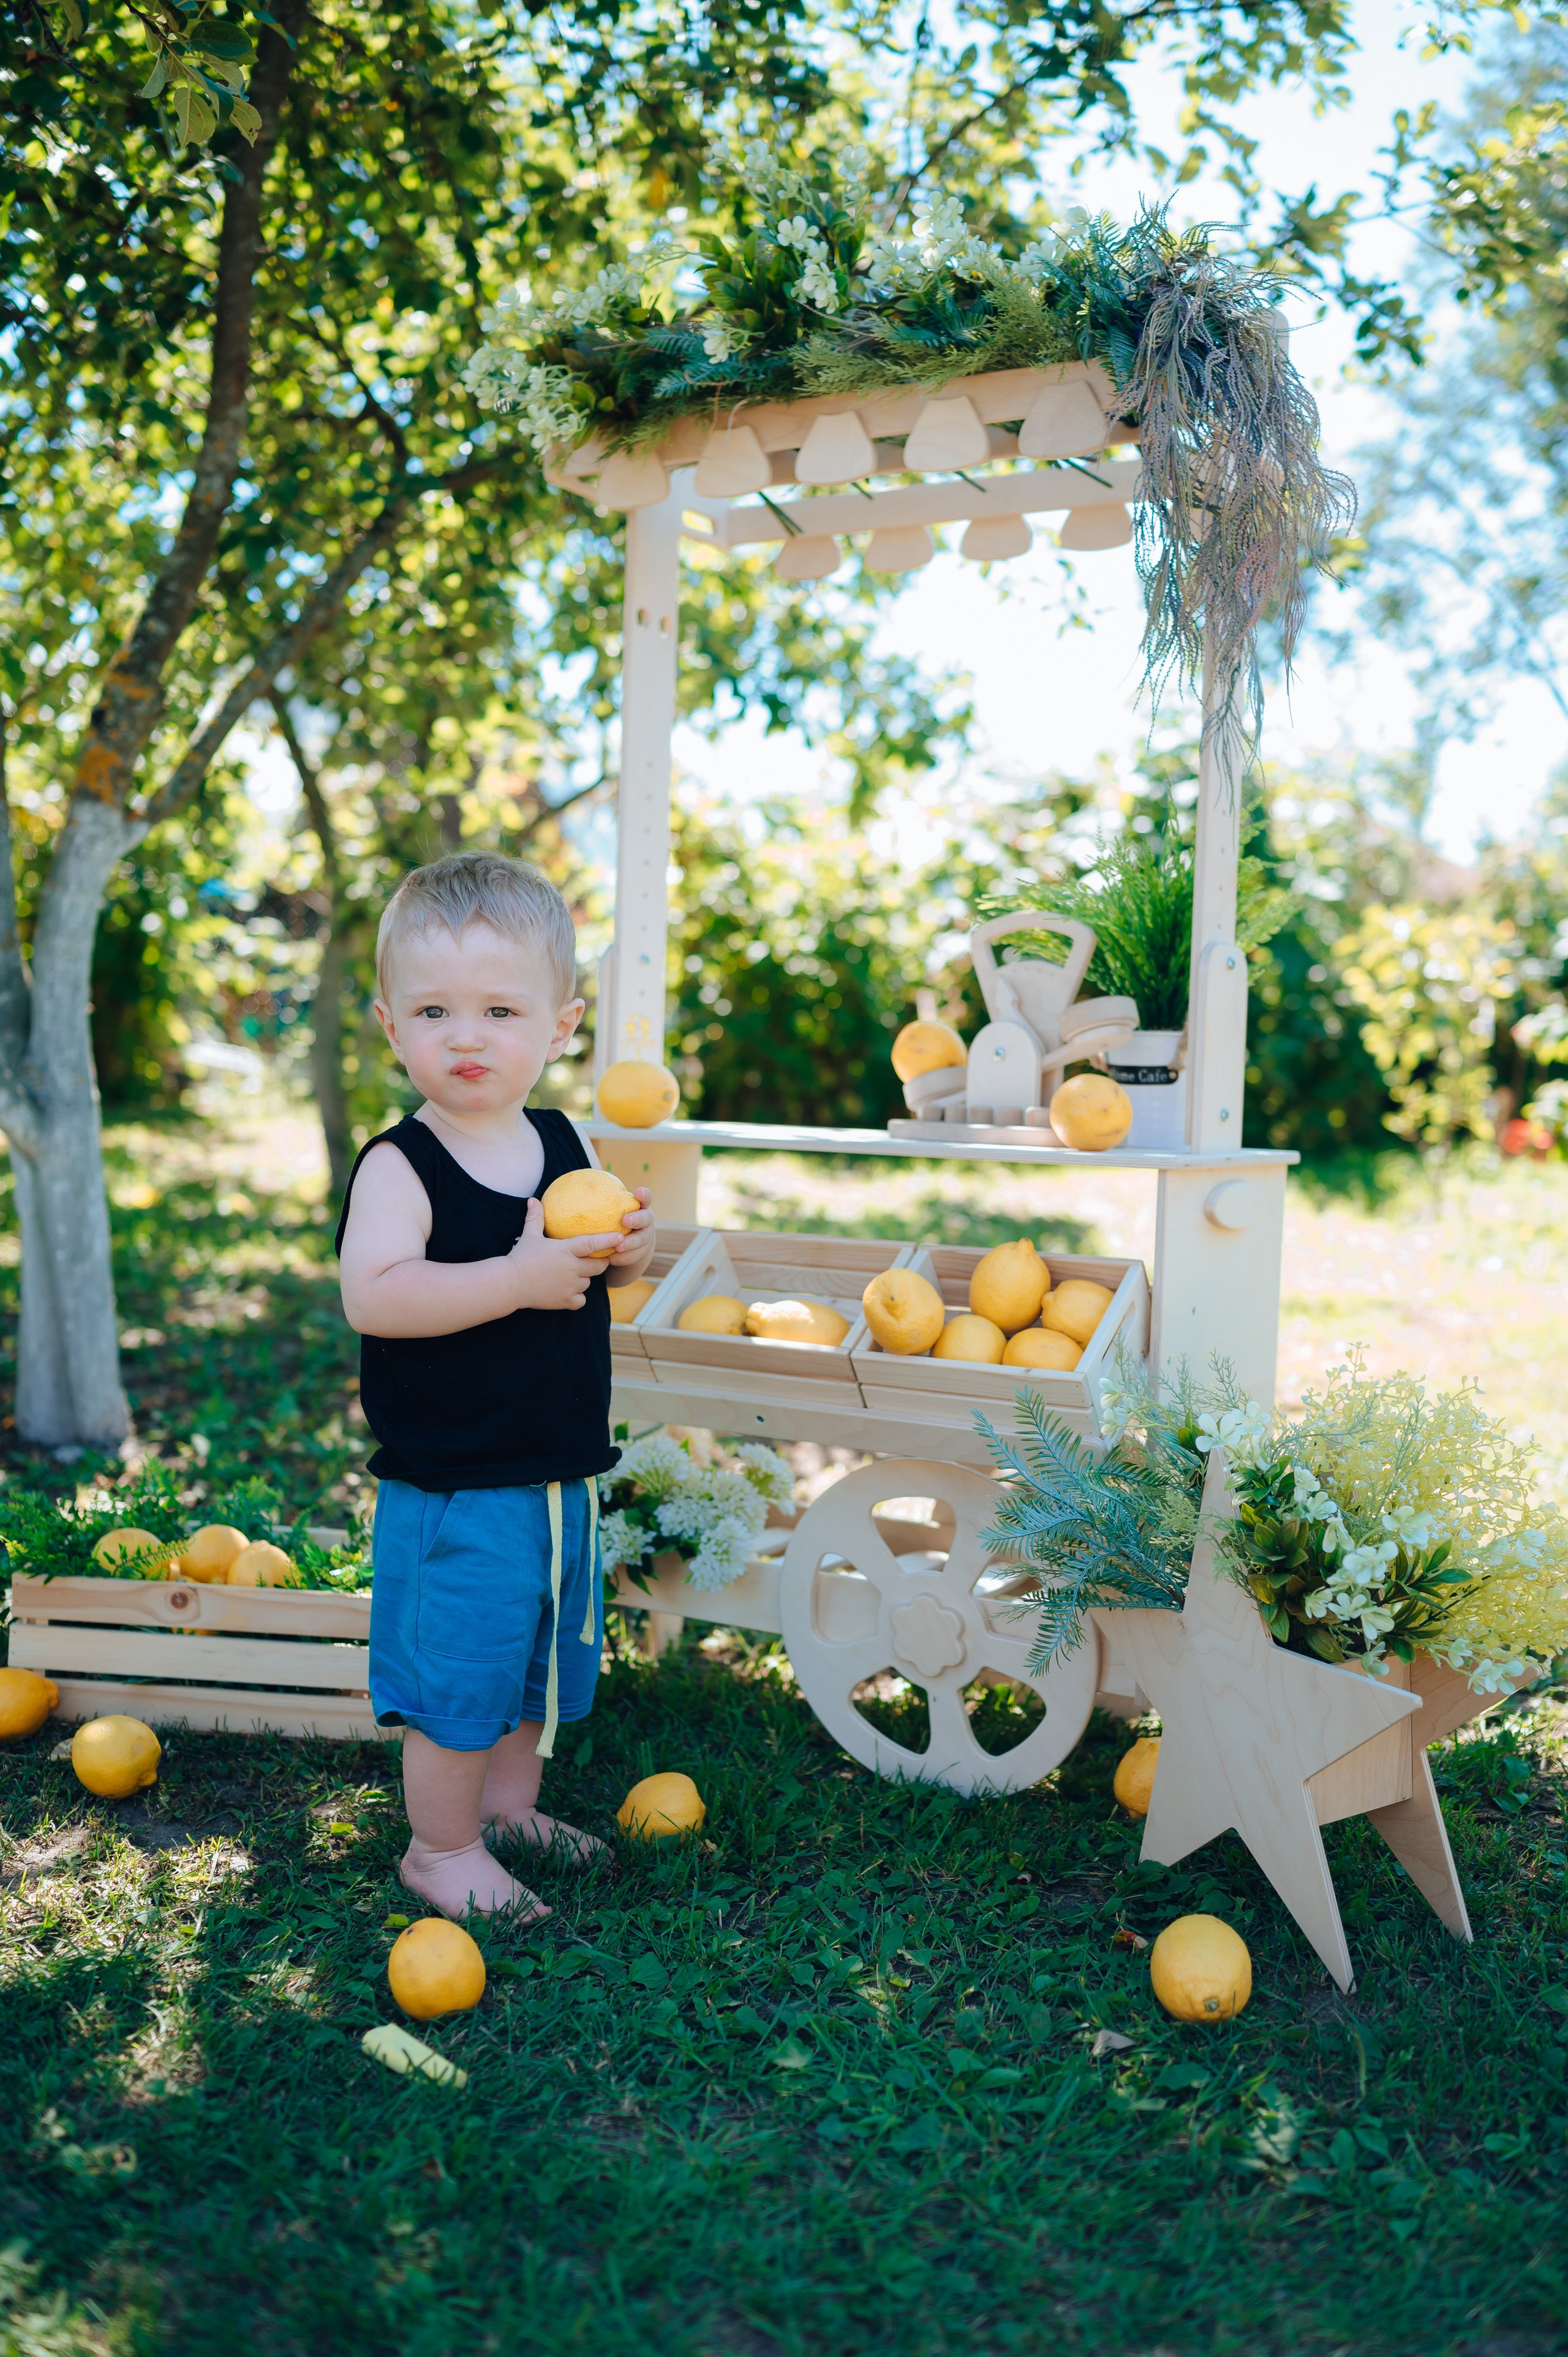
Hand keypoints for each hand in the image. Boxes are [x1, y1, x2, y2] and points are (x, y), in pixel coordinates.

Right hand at [507, 1199, 624, 1312]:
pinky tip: (569, 1292)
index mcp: (565, 1250)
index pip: (593, 1244)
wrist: (509, 1284)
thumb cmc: (520, 1258)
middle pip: (598, 1266)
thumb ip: (535, 1218)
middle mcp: (571, 1268)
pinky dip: (578, 1297)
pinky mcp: (565, 1301)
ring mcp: (570, 1286)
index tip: (621, 1237)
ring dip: (585, 1279)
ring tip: (573, 1275)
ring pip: (588, 1283)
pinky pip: (581, 1300)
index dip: (609, 1240)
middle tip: (596, 1260)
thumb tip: (532, 1199)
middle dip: (600, 1263)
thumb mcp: (529, 1235)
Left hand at [606, 1188, 654, 1276]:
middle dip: (636, 1219)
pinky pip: (632, 1256)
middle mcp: (646, 1221)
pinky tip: (609, 1258)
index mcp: (639, 1207)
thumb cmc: (615, 1220)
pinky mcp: (642, 1253)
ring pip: (641, 1241)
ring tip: (617, 1247)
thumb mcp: (613, 1209)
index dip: (644, 1195)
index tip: (638, 1191)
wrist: (630, 1244)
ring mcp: (646, 1238)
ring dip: (629, 1243)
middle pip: (645, 1219)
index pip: (645, 1198)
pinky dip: (622, 1258)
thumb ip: (602, 1199)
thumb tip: (577, 1185)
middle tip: (624, 1221)